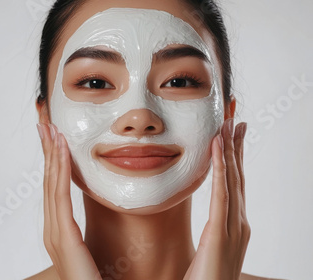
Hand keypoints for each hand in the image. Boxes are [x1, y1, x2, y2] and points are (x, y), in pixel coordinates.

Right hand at [37, 123, 100, 279]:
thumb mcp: (94, 252)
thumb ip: (91, 234)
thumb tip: (106, 213)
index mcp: (60, 232)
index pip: (55, 189)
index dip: (54, 161)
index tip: (55, 138)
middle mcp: (53, 230)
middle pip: (48, 182)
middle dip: (47, 151)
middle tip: (45, 123)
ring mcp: (55, 234)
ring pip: (52, 184)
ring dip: (52, 154)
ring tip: (51, 129)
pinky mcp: (64, 238)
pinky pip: (60, 196)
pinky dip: (60, 170)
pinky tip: (63, 150)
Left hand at [184, 119, 250, 279]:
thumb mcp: (208, 251)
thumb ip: (212, 235)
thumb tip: (204, 222)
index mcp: (233, 226)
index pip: (235, 185)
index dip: (233, 159)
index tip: (230, 136)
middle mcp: (238, 223)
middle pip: (238, 177)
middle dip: (236, 146)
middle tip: (234, 119)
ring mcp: (233, 228)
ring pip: (232, 179)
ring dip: (230, 149)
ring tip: (227, 124)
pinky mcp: (220, 233)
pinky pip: (221, 194)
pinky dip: (220, 168)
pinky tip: (217, 147)